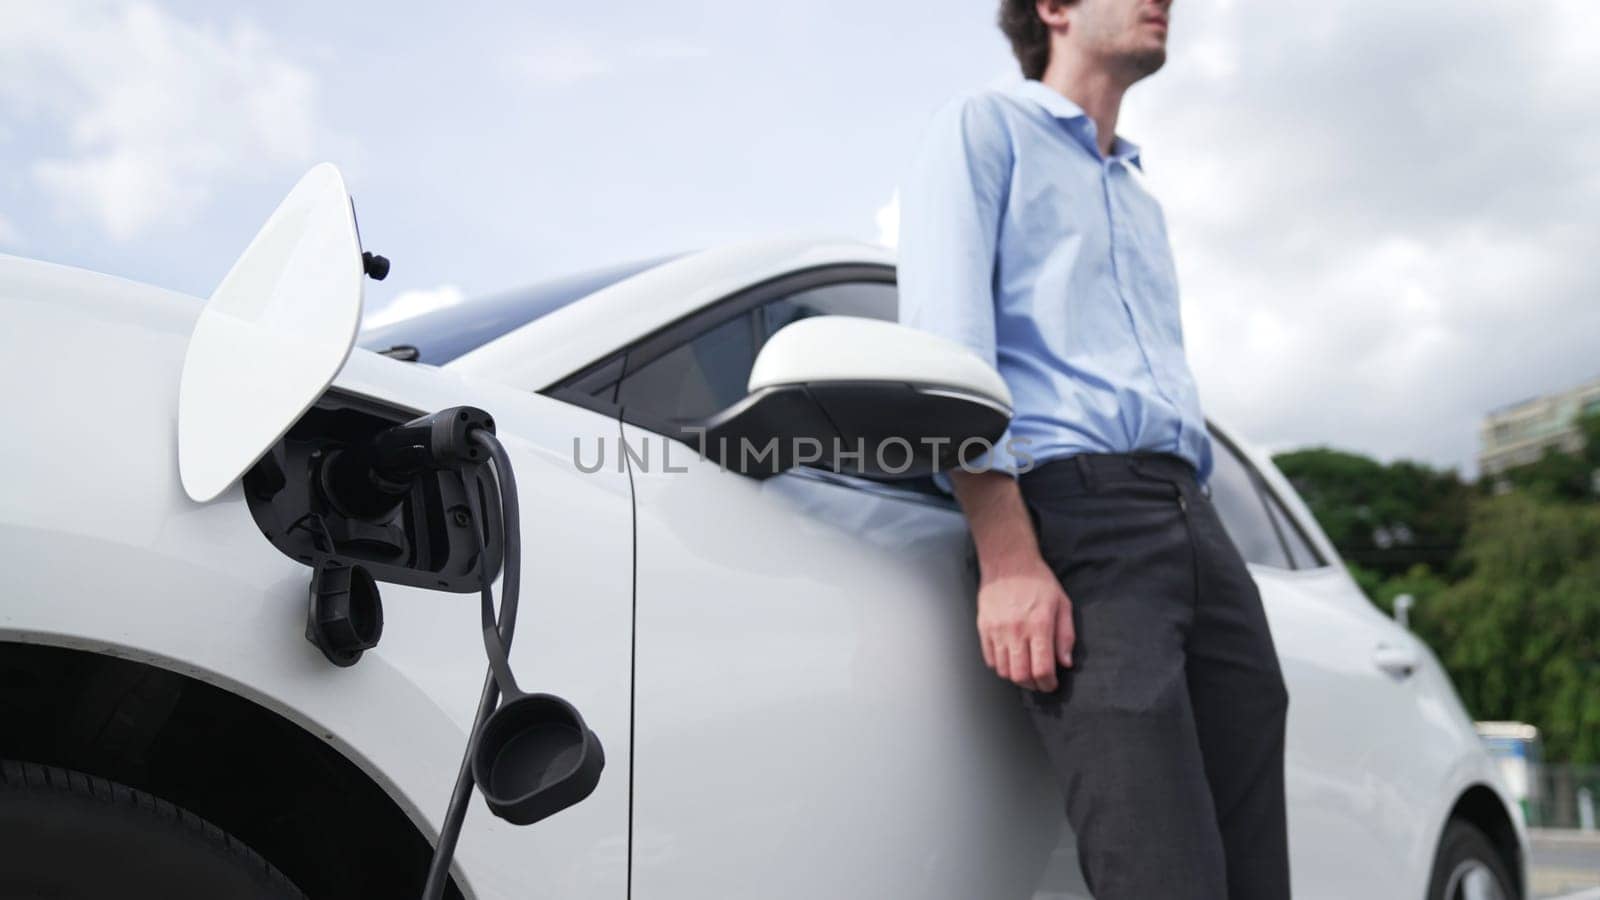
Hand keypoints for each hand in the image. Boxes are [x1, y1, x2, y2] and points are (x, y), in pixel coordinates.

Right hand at [977, 560, 1074, 691]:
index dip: (1048, 683)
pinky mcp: (984, 628)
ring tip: (1025, 672)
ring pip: (1004, 670)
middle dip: (1033, 685)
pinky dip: (1001, 666)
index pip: (1042, 668)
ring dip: (1016, 677)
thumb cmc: (1038, 581)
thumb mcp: (1062, 604)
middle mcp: (1016, 630)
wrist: (1008, 563)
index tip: (1051, 683)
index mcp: (1039, 625)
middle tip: (1039, 682)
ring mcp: (997, 630)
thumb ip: (1065, 635)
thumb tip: (1065, 663)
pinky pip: (990, 659)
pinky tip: (1011, 659)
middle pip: (1021, 675)